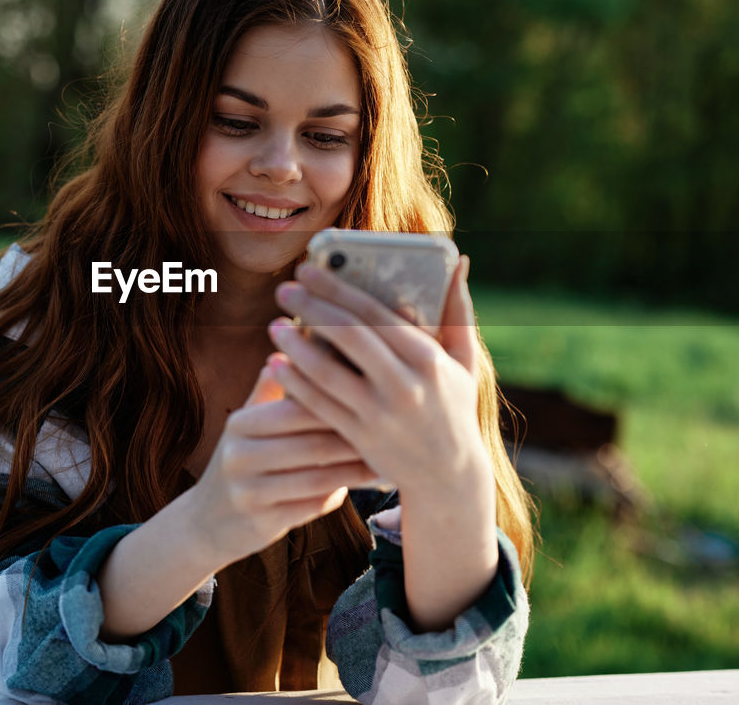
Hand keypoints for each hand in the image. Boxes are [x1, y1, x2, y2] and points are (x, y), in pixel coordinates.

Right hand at [187, 365, 378, 565]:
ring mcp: (248, 491)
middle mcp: (239, 454)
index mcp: (241, 423)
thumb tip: (293, 339)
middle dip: (356, 438)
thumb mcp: (246, 425)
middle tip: (395, 431)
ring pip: (317, 477)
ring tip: (387, 461)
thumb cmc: (242, 462)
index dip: (340, 401)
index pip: (299, 407)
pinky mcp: (261, 521)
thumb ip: (271, 389)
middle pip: (312, 442)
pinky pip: (311, 505)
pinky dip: (340, 494)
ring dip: (356, 471)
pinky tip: (362, 486)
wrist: (206, 522)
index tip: (376, 396)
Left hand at [266, 256, 492, 498]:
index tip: (309, 269)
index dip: (338, 288)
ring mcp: (381, 414)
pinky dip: (295, 384)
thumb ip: (458, 310)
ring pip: (327, 372)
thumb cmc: (454, 406)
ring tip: (274, 325)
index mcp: (428, 358)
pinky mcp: (361, 438)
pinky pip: (320, 406)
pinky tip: (275, 365)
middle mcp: (405, 385)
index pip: (375, 313)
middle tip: (284, 289)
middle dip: (311, 308)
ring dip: (295, 346)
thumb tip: (457, 261)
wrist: (449, 477)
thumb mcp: (464, 360)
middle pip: (348, 336)